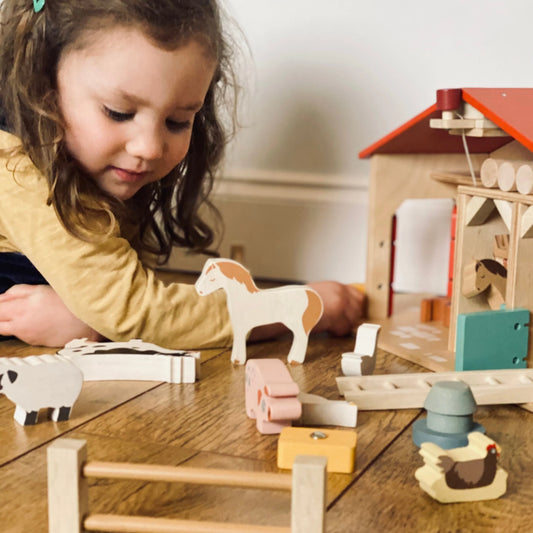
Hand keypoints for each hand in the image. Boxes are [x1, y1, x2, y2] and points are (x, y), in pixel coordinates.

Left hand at [0, 284, 102, 346]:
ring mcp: (25, 335)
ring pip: (3, 330)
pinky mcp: (33, 342)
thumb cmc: (67, 303)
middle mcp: (19, 324)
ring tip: (19, 315)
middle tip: (7, 311)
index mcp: (20, 307)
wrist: (85, 323)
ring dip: (5, 322)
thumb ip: (18, 291)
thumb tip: (3, 296)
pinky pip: (18, 335)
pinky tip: (33, 322)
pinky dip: (19, 328)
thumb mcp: (42, 289)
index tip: (3, 302)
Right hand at [249, 281, 365, 340]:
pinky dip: (336, 331)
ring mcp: (340, 303)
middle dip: (352, 317)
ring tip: (330, 325)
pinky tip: (326, 328)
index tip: (352, 314)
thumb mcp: (318, 294)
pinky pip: (343, 328)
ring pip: (352, 320)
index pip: (358, 296)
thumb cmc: (299, 303)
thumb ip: (333, 299)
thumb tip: (345, 308)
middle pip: (359, 308)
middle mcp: (340, 292)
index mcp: (336, 286)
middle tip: (339, 322)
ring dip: (343, 325)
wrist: (288, 306)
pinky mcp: (336, 314)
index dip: (356, 307)